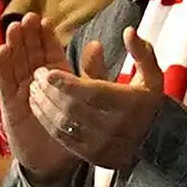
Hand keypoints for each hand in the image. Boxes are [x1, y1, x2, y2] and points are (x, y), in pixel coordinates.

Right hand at [0, 13, 80, 186]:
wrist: (54, 164)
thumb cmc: (70, 132)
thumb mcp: (85, 100)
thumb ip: (90, 73)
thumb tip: (96, 44)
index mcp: (55, 79)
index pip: (48, 53)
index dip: (45, 37)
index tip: (44, 20)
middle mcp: (36, 82)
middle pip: (30, 54)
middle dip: (28, 36)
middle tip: (28, 18)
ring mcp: (21, 92)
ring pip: (16, 64)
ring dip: (14, 46)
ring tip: (14, 28)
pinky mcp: (9, 105)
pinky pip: (5, 83)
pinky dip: (3, 67)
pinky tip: (2, 50)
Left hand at [30, 33, 172, 173]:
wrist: (153, 141)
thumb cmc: (146, 102)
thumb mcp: (152, 75)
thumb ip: (141, 52)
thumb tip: (129, 31)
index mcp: (129, 104)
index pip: (93, 93)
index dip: (68, 83)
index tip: (48, 73)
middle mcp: (114, 126)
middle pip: (74, 108)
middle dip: (51, 91)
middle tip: (37, 75)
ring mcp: (101, 144)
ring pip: (65, 124)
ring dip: (45, 105)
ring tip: (34, 88)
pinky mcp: (91, 155)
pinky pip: (63, 138)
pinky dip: (47, 121)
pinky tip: (38, 105)